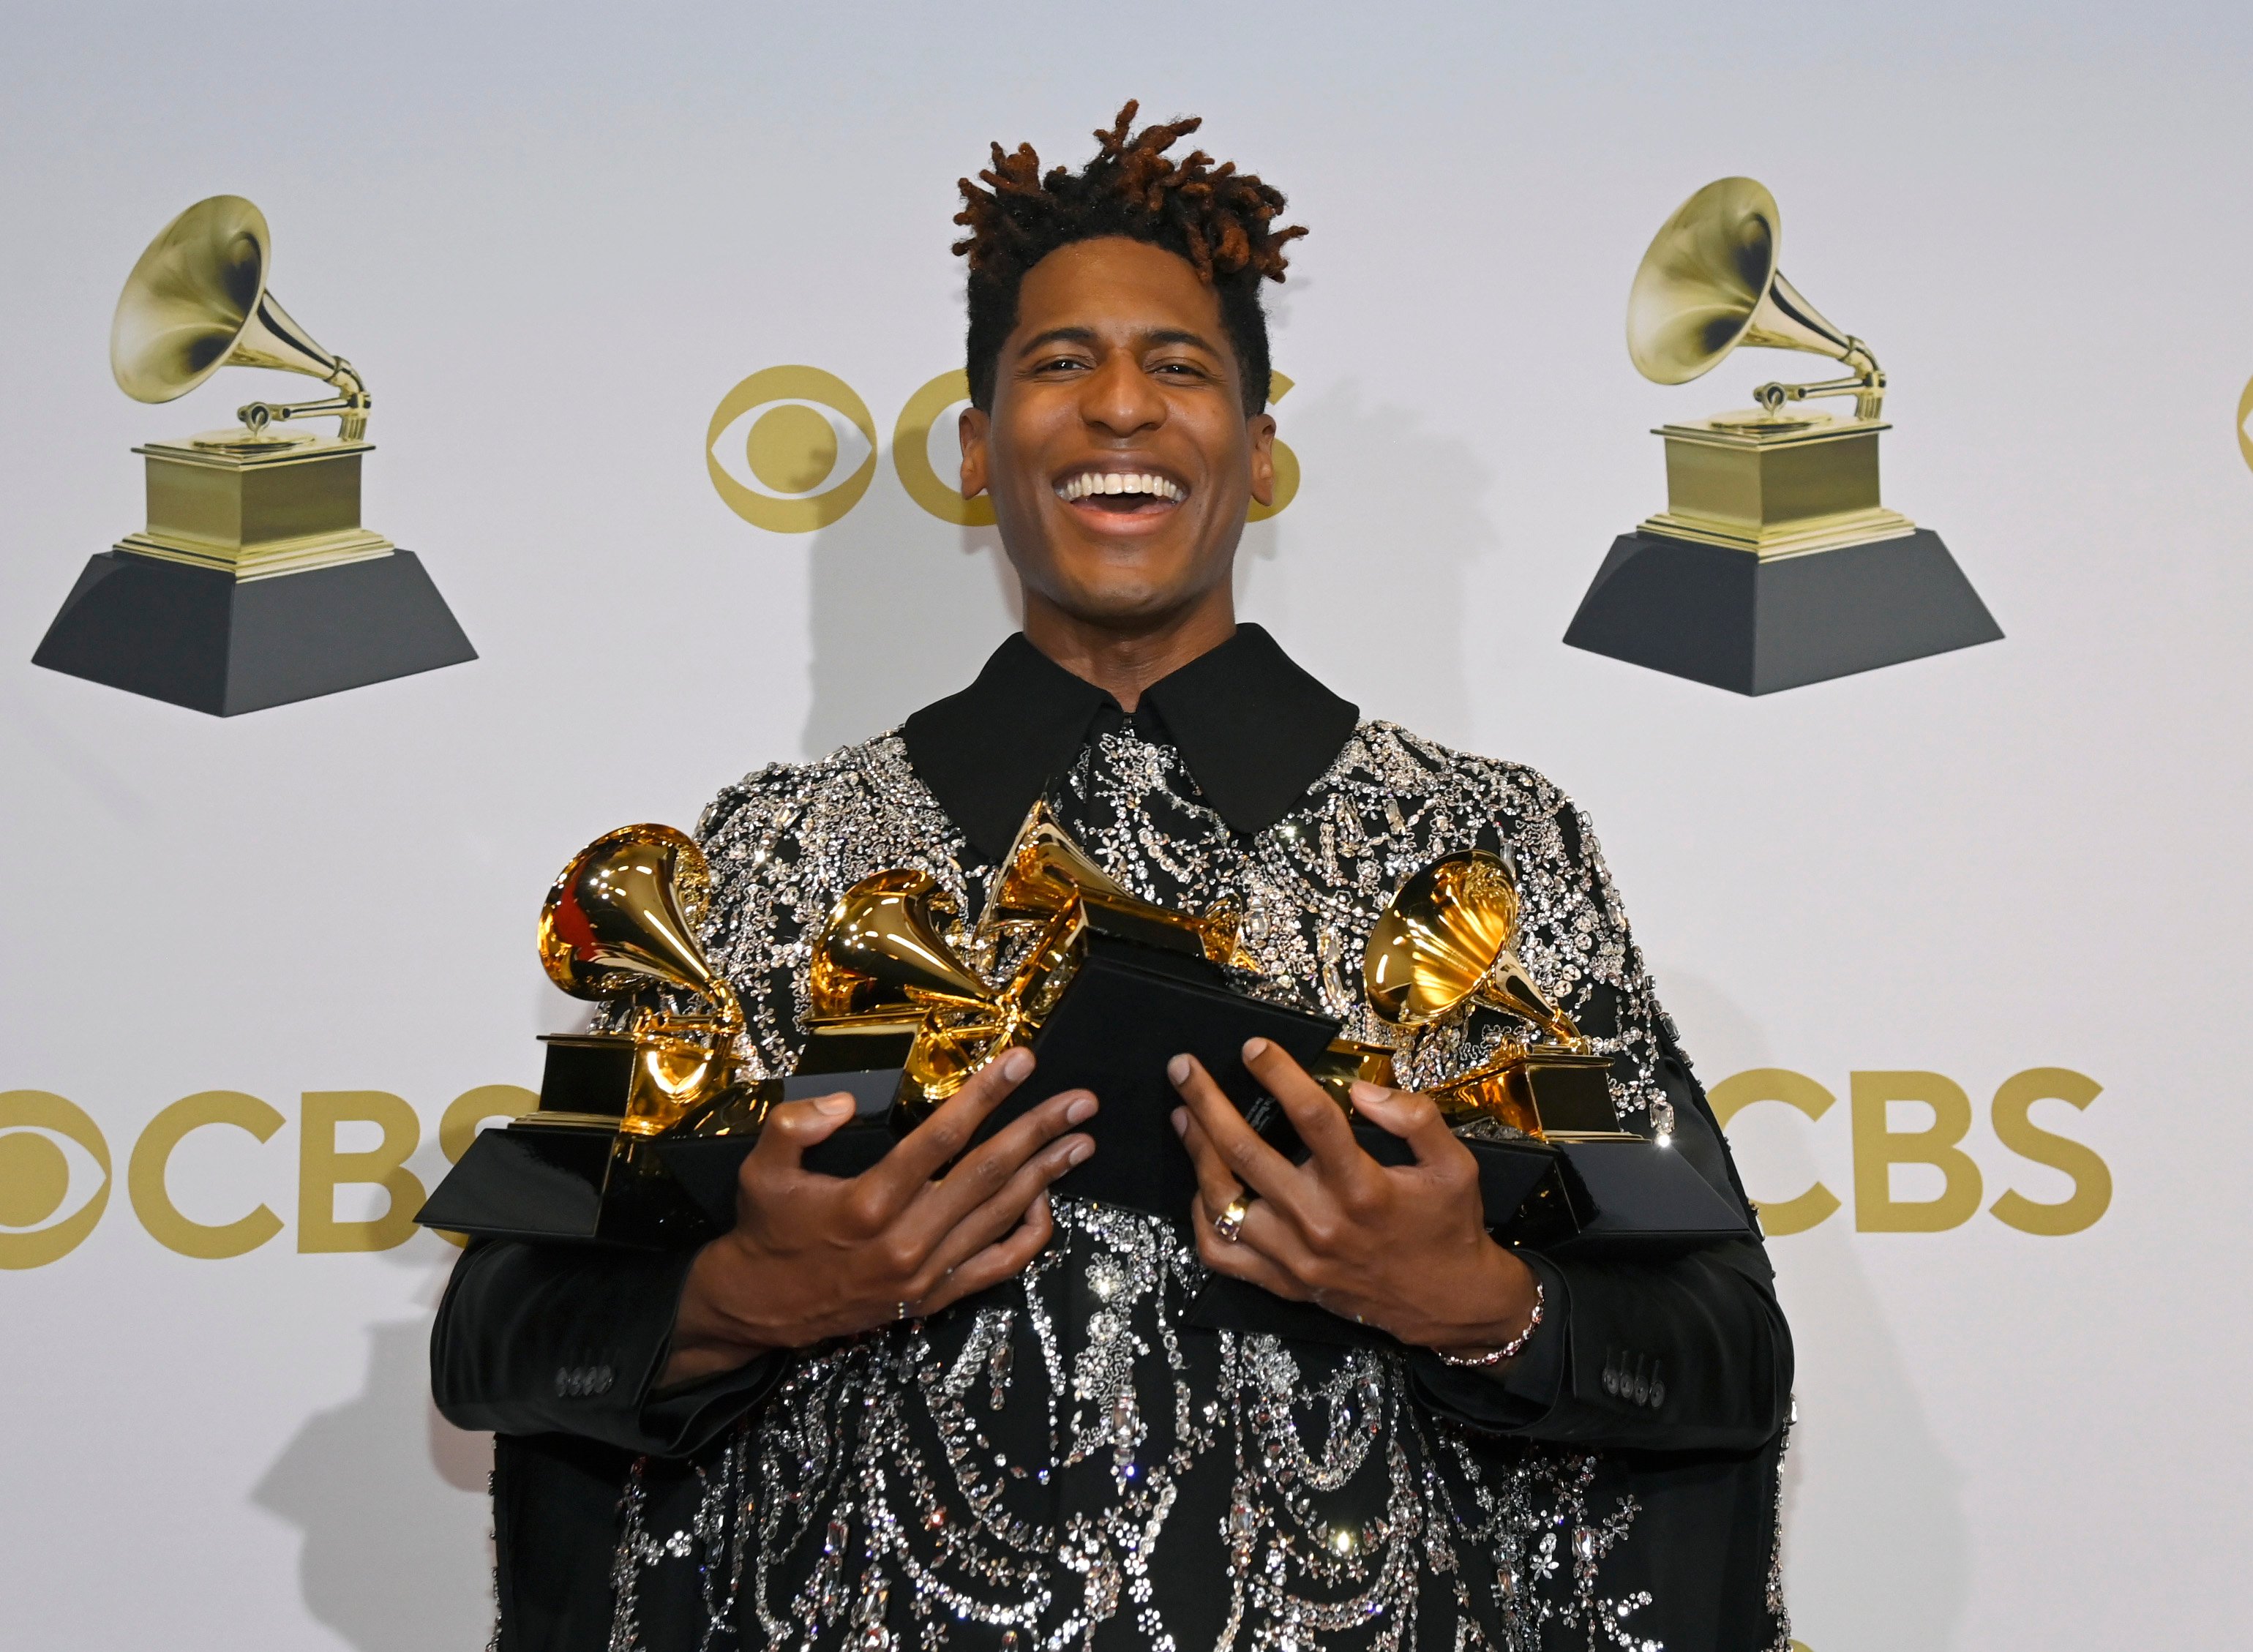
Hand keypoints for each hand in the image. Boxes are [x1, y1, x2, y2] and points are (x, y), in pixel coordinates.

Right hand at [664, 1047, 1093, 1383]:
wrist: (759, 1308)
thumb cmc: (767, 1231)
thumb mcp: (761, 1169)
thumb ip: (796, 1124)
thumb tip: (846, 1100)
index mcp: (868, 1202)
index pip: (941, 1137)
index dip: (986, 1096)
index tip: (1022, 1062)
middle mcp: (906, 1239)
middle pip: (989, 1173)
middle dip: (1040, 1131)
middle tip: (1081, 1102)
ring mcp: (926, 1273)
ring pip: (1002, 1215)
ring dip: (1047, 1175)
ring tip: (1082, 1140)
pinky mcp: (934, 1297)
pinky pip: (998, 1265)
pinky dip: (1030, 1234)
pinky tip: (1046, 1201)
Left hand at [1170, 1039, 1539, 1360]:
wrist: (1448, 1303)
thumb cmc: (1448, 1226)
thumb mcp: (1456, 1165)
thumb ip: (1415, 1118)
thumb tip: (1361, 1090)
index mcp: (1363, 1188)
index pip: (1312, 1117)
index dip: (1279, 1074)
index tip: (1254, 1046)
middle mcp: (1321, 1222)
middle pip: (1247, 1152)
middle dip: (1208, 1103)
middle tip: (1182, 1068)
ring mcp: (1295, 1257)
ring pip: (1223, 1201)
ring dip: (1197, 1153)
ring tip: (1183, 1115)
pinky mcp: (1284, 1282)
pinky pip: (1222, 1252)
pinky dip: (1202, 1217)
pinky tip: (1202, 1185)